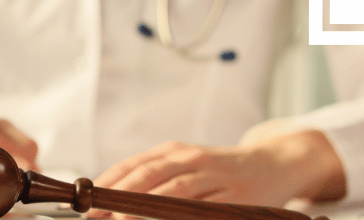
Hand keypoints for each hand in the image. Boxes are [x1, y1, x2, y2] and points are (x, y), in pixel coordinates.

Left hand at [86, 131, 344, 218]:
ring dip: (147, 207)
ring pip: (177, 191)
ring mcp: (217, 176)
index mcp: (176, 151)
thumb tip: (112, 198)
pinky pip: (206, 208)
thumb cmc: (222, 170)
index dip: (110, 182)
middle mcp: (194, 159)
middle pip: (152, 175)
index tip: (88, 200)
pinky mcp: (238, 196)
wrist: (274, 163)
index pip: (136, 165)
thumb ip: (157, 177)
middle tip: (99, 214)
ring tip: (123, 218)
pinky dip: (184, 215)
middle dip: (121, 196)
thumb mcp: (188, 165)